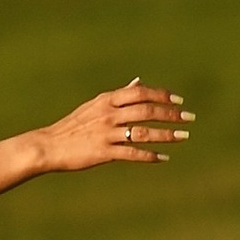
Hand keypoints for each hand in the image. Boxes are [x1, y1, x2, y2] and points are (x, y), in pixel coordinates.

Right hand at [38, 80, 193, 174]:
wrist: (50, 145)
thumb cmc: (75, 125)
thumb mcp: (95, 105)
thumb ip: (119, 95)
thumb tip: (139, 82)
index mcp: (107, 99)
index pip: (140, 93)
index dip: (161, 96)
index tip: (179, 101)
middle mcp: (108, 114)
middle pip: (146, 110)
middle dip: (170, 114)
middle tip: (189, 118)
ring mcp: (106, 133)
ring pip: (142, 132)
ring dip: (166, 134)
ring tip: (183, 137)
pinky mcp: (103, 152)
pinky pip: (131, 154)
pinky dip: (149, 156)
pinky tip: (163, 158)